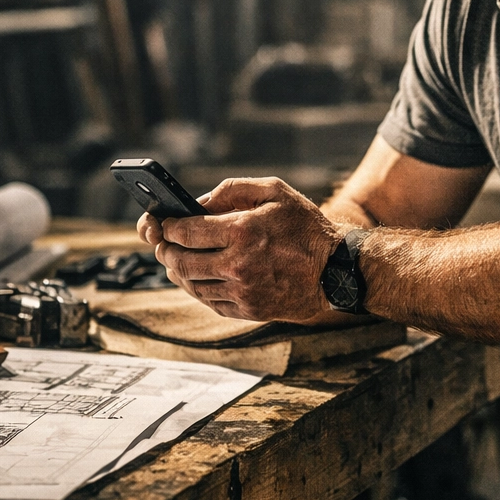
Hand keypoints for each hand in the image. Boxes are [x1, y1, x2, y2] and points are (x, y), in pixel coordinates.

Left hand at [136, 177, 343, 321]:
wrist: (337, 271)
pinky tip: (196, 278)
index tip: (163, 224)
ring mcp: (243, 291)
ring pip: (192, 285)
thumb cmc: (305, 226)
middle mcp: (238, 265)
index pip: (186, 232)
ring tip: (175, 260)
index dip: (167, 227)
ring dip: (177, 271)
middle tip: (163, 243)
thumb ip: (233, 189)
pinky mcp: (249, 310)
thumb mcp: (274, 191)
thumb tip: (198, 202)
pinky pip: (210, 302)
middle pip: (181, 261)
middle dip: (166, 250)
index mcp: (242, 231)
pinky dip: (196, 289)